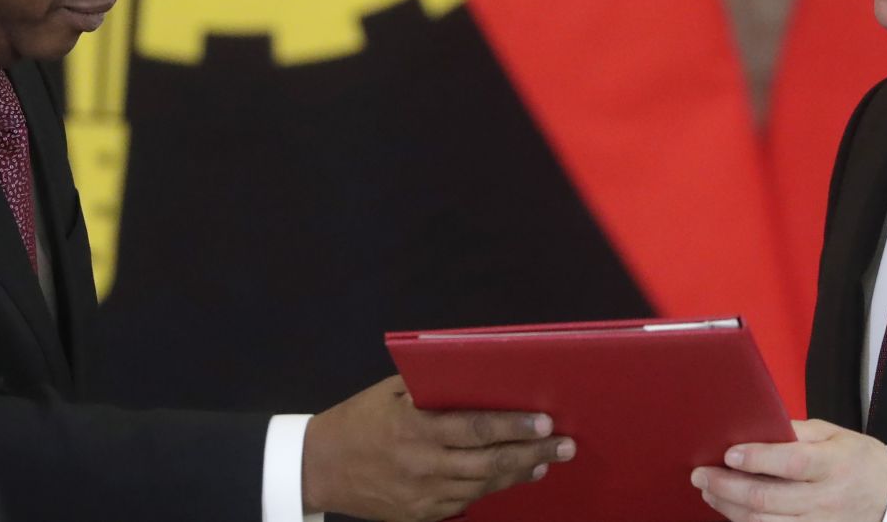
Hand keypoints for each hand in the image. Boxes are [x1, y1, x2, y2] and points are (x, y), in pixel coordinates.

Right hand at [302, 375, 575, 521]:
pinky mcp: (421, 515)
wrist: (319, 468)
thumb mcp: (390, 393)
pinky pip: (465, 501)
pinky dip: (491, 488)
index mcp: (415, 429)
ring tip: (546, 460)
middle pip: (490, 462)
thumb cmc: (358, 420)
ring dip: (518, 473)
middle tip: (567, 445)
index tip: (545, 422)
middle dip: (533, 453)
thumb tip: (480, 379)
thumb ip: (432, 389)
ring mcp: (423, 496)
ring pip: (483, 485)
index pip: (476, 429)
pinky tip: (511, 476)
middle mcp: (422, 465)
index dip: (514, 427)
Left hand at [691, 419, 886, 521]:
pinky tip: (732, 511)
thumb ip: (796, 432)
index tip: (728, 453)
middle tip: (700, 475)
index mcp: (834, 464)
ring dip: (730, 508)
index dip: (757, 459)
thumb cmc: (856, 459)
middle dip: (727, 486)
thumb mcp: (834, 434)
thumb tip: (754, 428)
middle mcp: (827, 499)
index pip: (792, 463)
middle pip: (769, 498)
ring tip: (709, 492)